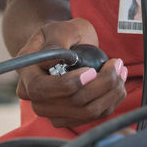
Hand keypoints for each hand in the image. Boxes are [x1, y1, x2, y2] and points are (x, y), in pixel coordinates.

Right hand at [14, 18, 128, 127]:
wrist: (63, 46)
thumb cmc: (62, 34)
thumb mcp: (59, 29)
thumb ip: (56, 41)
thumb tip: (53, 60)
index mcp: (26, 73)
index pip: (41, 89)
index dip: (68, 84)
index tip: (91, 71)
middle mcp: (33, 97)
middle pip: (69, 104)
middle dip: (100, 86)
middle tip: (117, 64)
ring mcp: (50, 111)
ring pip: (85, 112)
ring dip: (110, 93)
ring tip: (120, 71)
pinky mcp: (68, 118)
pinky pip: (94, 116)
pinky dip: (111, 100)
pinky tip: (118, 83)